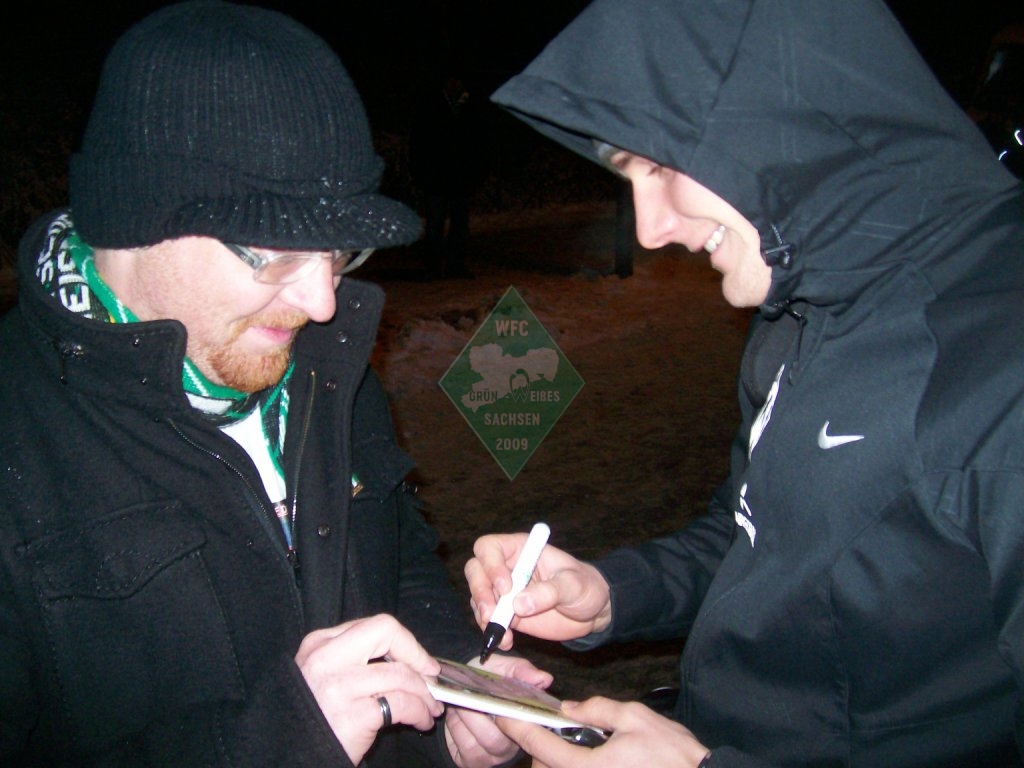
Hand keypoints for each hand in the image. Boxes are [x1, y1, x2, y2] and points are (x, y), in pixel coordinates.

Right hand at [295, 613, 443, 764]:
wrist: (294, 755)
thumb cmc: (318, 715)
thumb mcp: (326, 674)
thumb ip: (355, 657)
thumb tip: (408, 657)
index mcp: (319, 643)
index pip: (375, 626)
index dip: (405, 642)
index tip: (420, 660)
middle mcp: (326, 658)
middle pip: (387, 632)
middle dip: (417, 655)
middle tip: (431, 676)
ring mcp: (338, 686)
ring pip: (400, 674)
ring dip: (425, 694)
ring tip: (430, 708)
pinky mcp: (352, 716)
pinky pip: (402, 704)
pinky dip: (419, 712)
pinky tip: (420, 721)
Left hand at [442, 655, 553, 767]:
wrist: (466, 687)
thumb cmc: (489, 679)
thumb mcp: (505, 668)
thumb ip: (522, 671)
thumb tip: (545, 678)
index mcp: (523, 725)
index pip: (522, 728)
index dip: (507, 714)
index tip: (493, 697)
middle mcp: (509, 746)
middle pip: (493, 739)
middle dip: (474, 715)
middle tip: (466, 694)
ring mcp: (489, 756)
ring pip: (473, 744)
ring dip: (461, 720)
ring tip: (458, 701)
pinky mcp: (469, 760)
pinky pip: (459, 748)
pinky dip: (453, 727)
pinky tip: (454, 714)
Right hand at [465, 533, 611, 650]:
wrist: (592, 612)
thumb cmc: (585, 587)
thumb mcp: (573, 585)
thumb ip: (549, 592)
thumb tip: (518, 604)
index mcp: (521, 549)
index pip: (489, 547)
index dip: (490, 565)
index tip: (506, 588)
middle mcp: (507, 567)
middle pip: (475, 571)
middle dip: (480, 592)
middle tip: (492, 613)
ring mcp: (503, 592)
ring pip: (478, 597)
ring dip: (484, 616)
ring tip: (502, 633)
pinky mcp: (506, 614)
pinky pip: (488, 620)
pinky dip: (492, 632)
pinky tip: (507, 642)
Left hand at [497, 697, 710, 767]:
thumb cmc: (672, 754)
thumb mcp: (634, 718)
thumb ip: (596, 709)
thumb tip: (568, 708)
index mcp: (586, 767)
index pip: (540, 747)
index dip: (517, 727)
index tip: (502, 714)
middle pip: (544, 767)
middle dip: (540, 748)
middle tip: (543, 724)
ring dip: (555, 760)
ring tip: (567, 738)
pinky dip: (571, 765)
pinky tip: (586, 753)